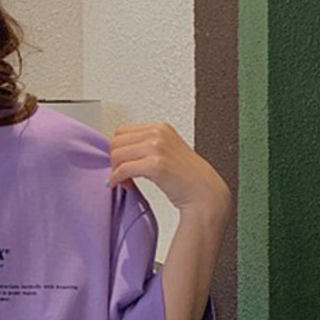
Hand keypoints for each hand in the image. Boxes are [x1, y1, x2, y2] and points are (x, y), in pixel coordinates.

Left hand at [108, 122, 231, 217]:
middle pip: (116, 141)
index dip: (118, 149)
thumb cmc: (187, 176)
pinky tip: (123, 185)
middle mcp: (159, 133)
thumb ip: (146, 146)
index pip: (122, 131)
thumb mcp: (166, 151)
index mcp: (160, 128)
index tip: (122, 163)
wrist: (205, 192)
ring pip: (116, 154)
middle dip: (114, 160)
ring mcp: (157, 147)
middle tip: (121, 174)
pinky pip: (123, 169)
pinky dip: (117, 179)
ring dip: (115, 170)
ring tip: (125, 181)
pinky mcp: (155, 164)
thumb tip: (118, 152)